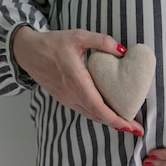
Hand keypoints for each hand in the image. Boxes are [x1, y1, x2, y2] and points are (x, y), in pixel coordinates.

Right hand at [12, 26, 144, 135]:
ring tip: (126, 125)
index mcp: (76, 80)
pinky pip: (84, 111)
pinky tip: (108, 114)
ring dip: (108, 122)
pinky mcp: (63, 98)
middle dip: (118, 124)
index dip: (115, 119)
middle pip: (97, 116)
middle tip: (137, 129)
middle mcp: (71, 94)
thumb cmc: (52, 43)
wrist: (28, 52)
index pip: (98, 106)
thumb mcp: (78, 36)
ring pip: (90, 115)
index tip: (129, 125)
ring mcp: (66, 98)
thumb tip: (123, 50)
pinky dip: (98, 116)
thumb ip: (101, 41)